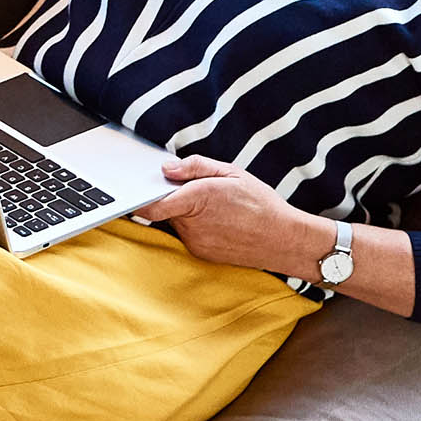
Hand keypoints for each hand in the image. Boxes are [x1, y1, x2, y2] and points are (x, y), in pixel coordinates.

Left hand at [133, 155, 314, 276]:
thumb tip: (166, 168)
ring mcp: (195, 241)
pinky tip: (218, 222)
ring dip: (185, 213)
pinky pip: (187, 235)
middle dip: (172, 198)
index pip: (151, 204)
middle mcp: (193, 224)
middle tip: (195, 191)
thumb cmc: (262, 204)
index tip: (137, 191)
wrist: (284, 240)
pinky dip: (195, 227)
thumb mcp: (232, 173)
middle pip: (164, 209)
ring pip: (176, 222)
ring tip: (215, 208)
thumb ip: (195, 167)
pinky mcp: (200, 253)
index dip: (140, 197)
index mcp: (198, 198)